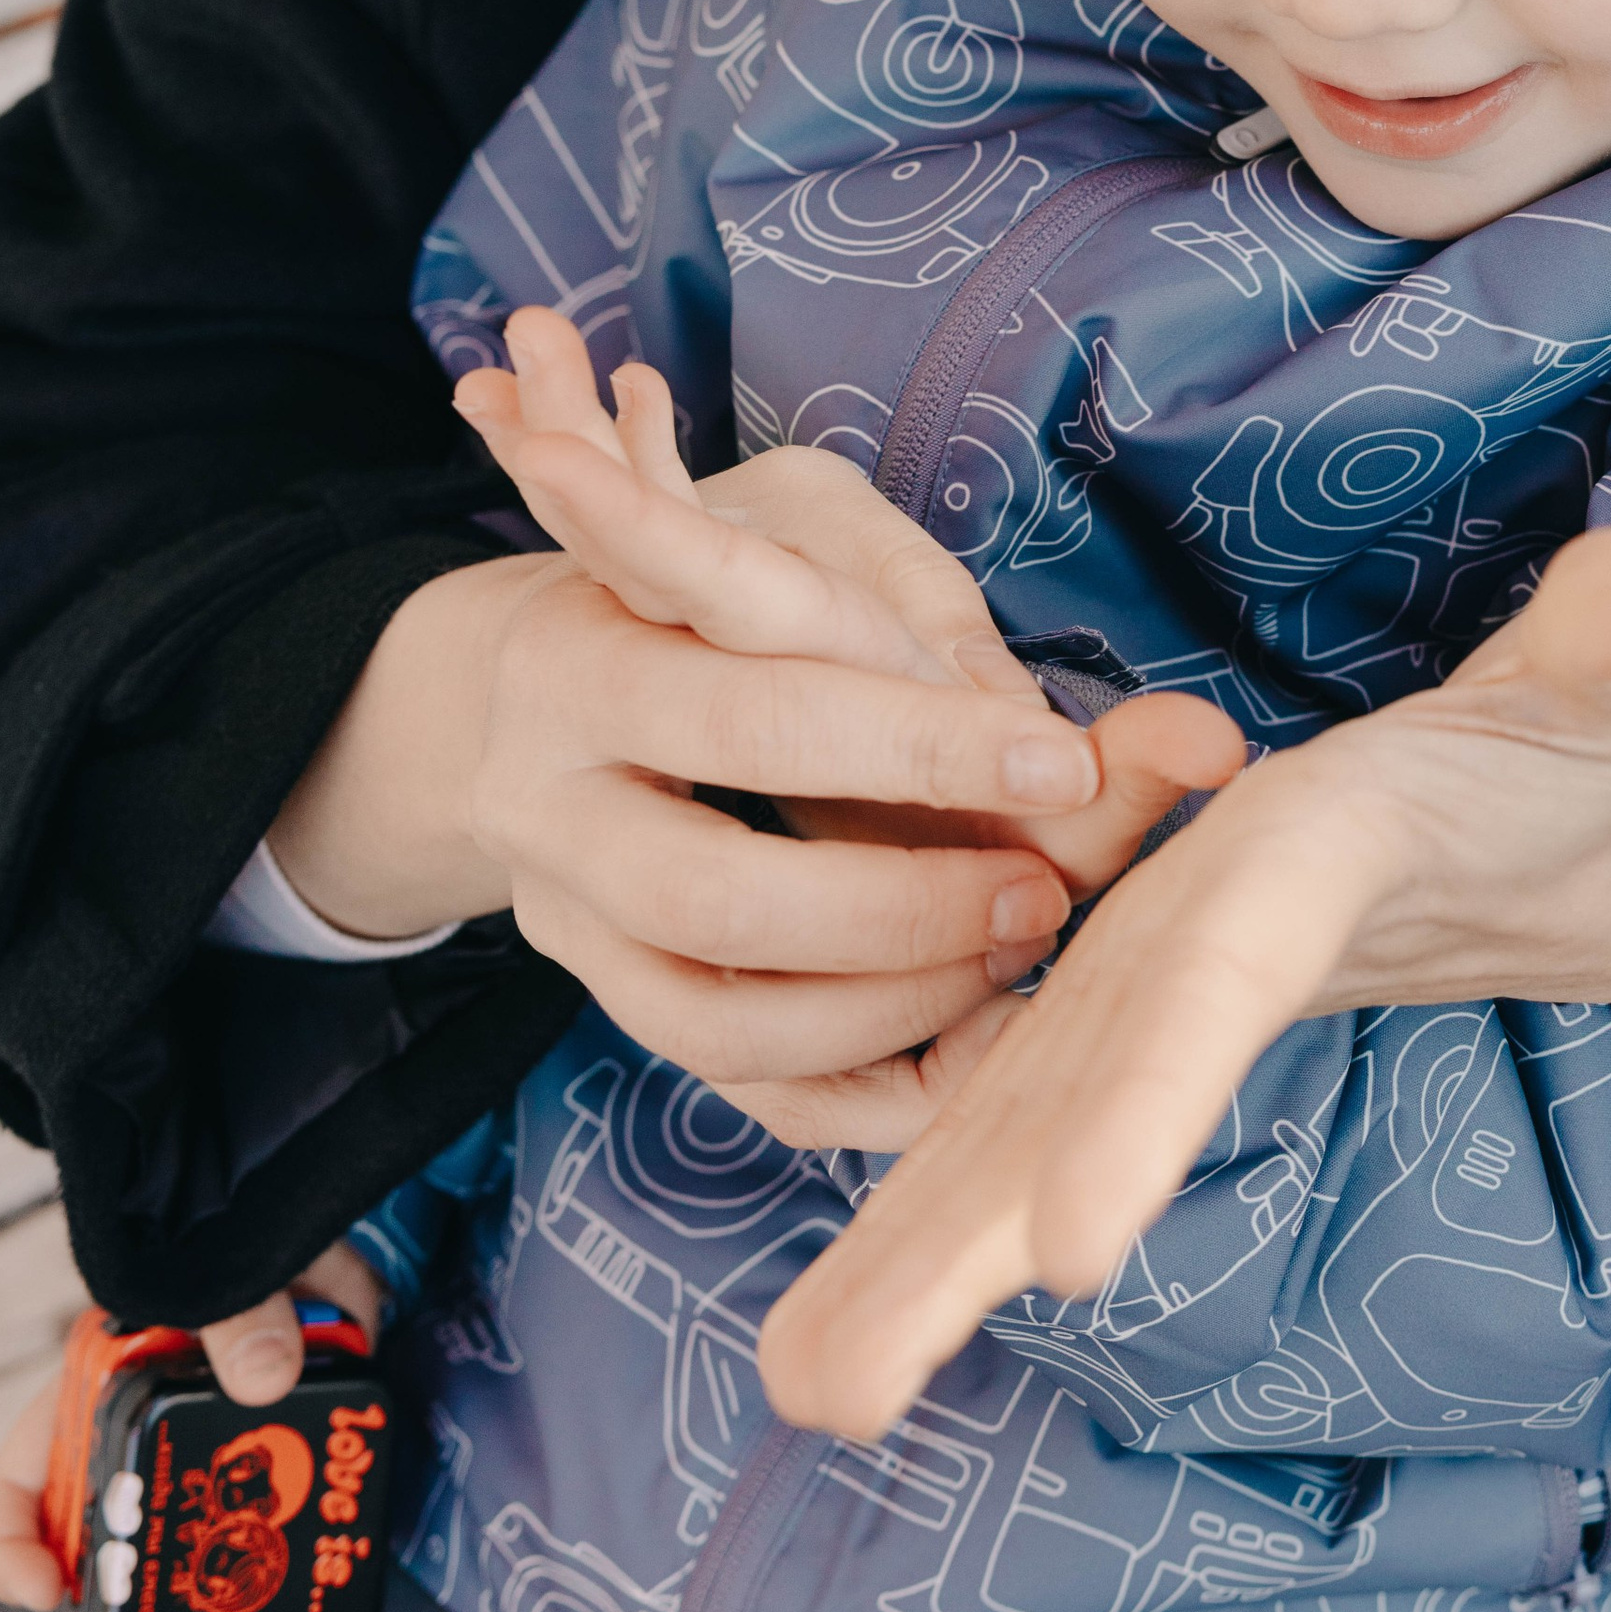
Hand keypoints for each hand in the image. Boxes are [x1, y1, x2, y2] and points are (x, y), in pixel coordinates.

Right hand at [0, 1239, 385, 1611]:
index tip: (40, 1588)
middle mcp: (146, 1439)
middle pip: (114, 1545)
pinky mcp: (286, 1454)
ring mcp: (214, 1454)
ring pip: (204, 1550)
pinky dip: (302, 1567)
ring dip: (228, 1605)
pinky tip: (322, 1603)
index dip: (16, 1546)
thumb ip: (241, 1308)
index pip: (23, 1485)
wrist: (319, 1221)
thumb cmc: (245, 1235)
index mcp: (96, 1394)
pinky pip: (285, 1526)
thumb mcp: (224, 1263)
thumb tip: (269, 1375)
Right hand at [448, 313, 1243, 1137]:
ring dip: (896, 1001)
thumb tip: (1060, 734)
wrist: (550, 672)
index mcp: (582, 644)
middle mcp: (544, 799)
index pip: (756, 711)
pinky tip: (981, 1028)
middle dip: (907, 906)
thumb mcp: (808, 527)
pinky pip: (745, 1084)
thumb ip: (922, 615)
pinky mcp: (617, 998)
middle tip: (1047, 890)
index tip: (1066, 759)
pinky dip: (878, 1076)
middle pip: (718, 896)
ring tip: (1016, 944)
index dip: (919, 744)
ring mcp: (569, 920)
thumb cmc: (715, 574)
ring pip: (719, 1019)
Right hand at [754, 524, 1610, 1439]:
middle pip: (1054, 1081)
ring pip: (1005, 1130)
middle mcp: (1190, 916)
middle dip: (937, 1229)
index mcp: (1300, 844)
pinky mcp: (1140, 1039)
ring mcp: (1149, 985)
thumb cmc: (1589, 747)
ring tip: (805, 1392)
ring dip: (906, 1258)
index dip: (1141, 1106)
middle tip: (819, 1382)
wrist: (1539, 784)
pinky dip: (932, 1236)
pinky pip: (1021, 1145)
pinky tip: (839, 1351)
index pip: (1213, 980)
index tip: (1069, 1253)